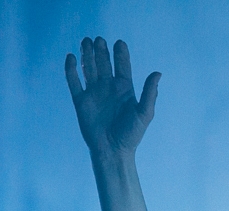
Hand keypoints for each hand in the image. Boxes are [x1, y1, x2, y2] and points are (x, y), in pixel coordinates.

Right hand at [65, 37, 159, 160]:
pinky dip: (71, 69)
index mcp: (124, 88)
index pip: (122, 65)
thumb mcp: (144, 113)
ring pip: (88, 68)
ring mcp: (94, 93)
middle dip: (100, 50)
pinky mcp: (81, 101)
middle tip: (99, 40)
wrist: (112, 151)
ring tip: (86, 41)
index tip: (118, 43)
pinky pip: (74, 82)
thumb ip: (149, 93)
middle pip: (103, 63)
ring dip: (86, 54)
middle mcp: (108, 88)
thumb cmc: (131, 135)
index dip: (120, 53)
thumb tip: (157, 72)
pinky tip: (71, 57)